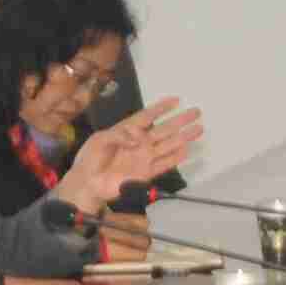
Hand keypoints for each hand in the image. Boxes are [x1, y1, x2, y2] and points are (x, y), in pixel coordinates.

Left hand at [63, 98, 205, 212]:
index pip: (147, 116)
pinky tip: (186, 150)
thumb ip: (120, 135)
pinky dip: (174, 158)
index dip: (161, 108)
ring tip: (198, 129)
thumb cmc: (90, 158)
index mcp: (126, 131)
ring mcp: (143, 158)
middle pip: (163, 129)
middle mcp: (139, 143)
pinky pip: (163, 164)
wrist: (87, 184)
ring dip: (183, 137)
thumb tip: (140, 139)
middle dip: (180, 120)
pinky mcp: (145, 173)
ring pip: (168, 145)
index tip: (176, 100)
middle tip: (196, 112)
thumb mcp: (100, 139)